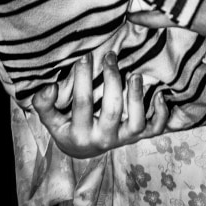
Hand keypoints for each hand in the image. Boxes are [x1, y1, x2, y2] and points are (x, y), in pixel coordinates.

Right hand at [32, 50, 168, 158]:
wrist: (82, 149)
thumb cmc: (66, 126)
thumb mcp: (50, 118)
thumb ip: (44, 103)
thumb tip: (49, 87)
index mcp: (80, 133)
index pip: (82, 104)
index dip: (83, 78)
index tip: (85, 56)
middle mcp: (104, 139)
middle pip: (112, 111)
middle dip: (112, 80)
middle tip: (110, 56)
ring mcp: (123, 139)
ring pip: (136, 123)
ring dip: (137, 97)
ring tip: (135, 74)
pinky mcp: (138, 136)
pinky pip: (154, 129)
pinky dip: (162, 114)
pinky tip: (159, 94)